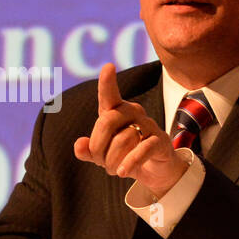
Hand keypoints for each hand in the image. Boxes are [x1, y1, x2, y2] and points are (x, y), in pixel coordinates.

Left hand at [73, 62, 187, 196]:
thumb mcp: (103, 154)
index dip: (107, 82)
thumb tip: (79, 145)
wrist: (156, 170)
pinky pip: (142, 149)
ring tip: (114, 170)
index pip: (110, 95)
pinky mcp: (160, 141)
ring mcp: (149, 125)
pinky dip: (130, 162)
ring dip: (112, 161)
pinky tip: (123, 172)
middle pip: (107, 122)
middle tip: (99, 162)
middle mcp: (134, 112)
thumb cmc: (126, 155)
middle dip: (97, 146)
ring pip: (123, 140)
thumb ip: (88, 150)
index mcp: (117, 110)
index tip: (108, 67)